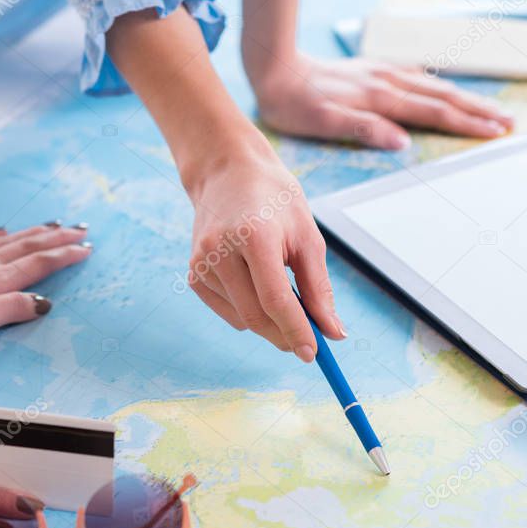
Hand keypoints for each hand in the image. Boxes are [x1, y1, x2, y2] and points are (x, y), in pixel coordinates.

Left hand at [0, 223, 91, 350]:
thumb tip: (45, 303)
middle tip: (82, 230)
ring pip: (7, 240)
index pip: (38, 265)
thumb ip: (12, 309)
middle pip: (28, 246)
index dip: (65, 257)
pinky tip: (0, 229)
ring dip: (34, 233)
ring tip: (54, 226)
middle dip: (58, 239)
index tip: (87, 249)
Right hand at [184, 137, 345, 361]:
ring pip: (241, 319)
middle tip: (308, 342)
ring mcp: (201, 263)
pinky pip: (227, 311)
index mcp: (254, 237)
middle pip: (256, 316)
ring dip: (268, 321)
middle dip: (285, 335)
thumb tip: (333, 333)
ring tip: (280, 290)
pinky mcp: (194, 274)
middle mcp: (220, 251)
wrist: (227, 173)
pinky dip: (247, 312)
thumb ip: (318, 288)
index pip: (276, 300)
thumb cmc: (274, 201)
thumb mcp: (307, 236)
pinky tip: (254, 285)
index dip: (297, 331)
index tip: (314, 353)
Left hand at [249, 54, 514, 149]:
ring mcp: (381, 73)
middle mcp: (386, 81)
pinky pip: (415, 76)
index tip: (494, 132)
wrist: (275, 71)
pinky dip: (437, 84)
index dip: (466, 123)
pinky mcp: (372, 71)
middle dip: (478, 110)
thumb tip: (401, 141)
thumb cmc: (295, 104)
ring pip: (432, 85)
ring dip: (464, 97)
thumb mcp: (323, 122)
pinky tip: (443, 88)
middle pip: (442, 96)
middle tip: (509, 123)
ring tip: (489, 109)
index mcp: (380, 97)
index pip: (433, 112)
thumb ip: (363, 129)